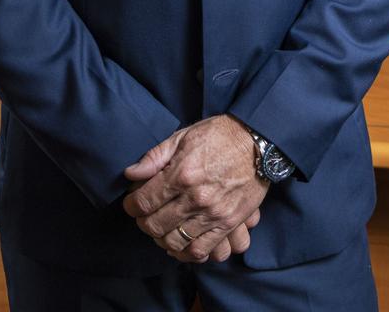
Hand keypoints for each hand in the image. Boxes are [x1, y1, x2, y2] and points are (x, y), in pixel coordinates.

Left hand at [122, 114, 269, 262]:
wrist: (258, 143)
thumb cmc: (219, 135)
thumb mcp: (183, 136)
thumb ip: (155, 156)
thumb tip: (131, 173)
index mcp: (182, 173)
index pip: (144, 201)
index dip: (131, 205)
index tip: (132, 203)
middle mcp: (196, 198)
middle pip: (155, 225)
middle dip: (143, 222)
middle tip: (144, 215)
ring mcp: (213, 214)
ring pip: (175, 242)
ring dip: (161, 239)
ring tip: (161, 228)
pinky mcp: (228, 224)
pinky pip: (201, 251)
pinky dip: (186, 253)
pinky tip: (181, 243)